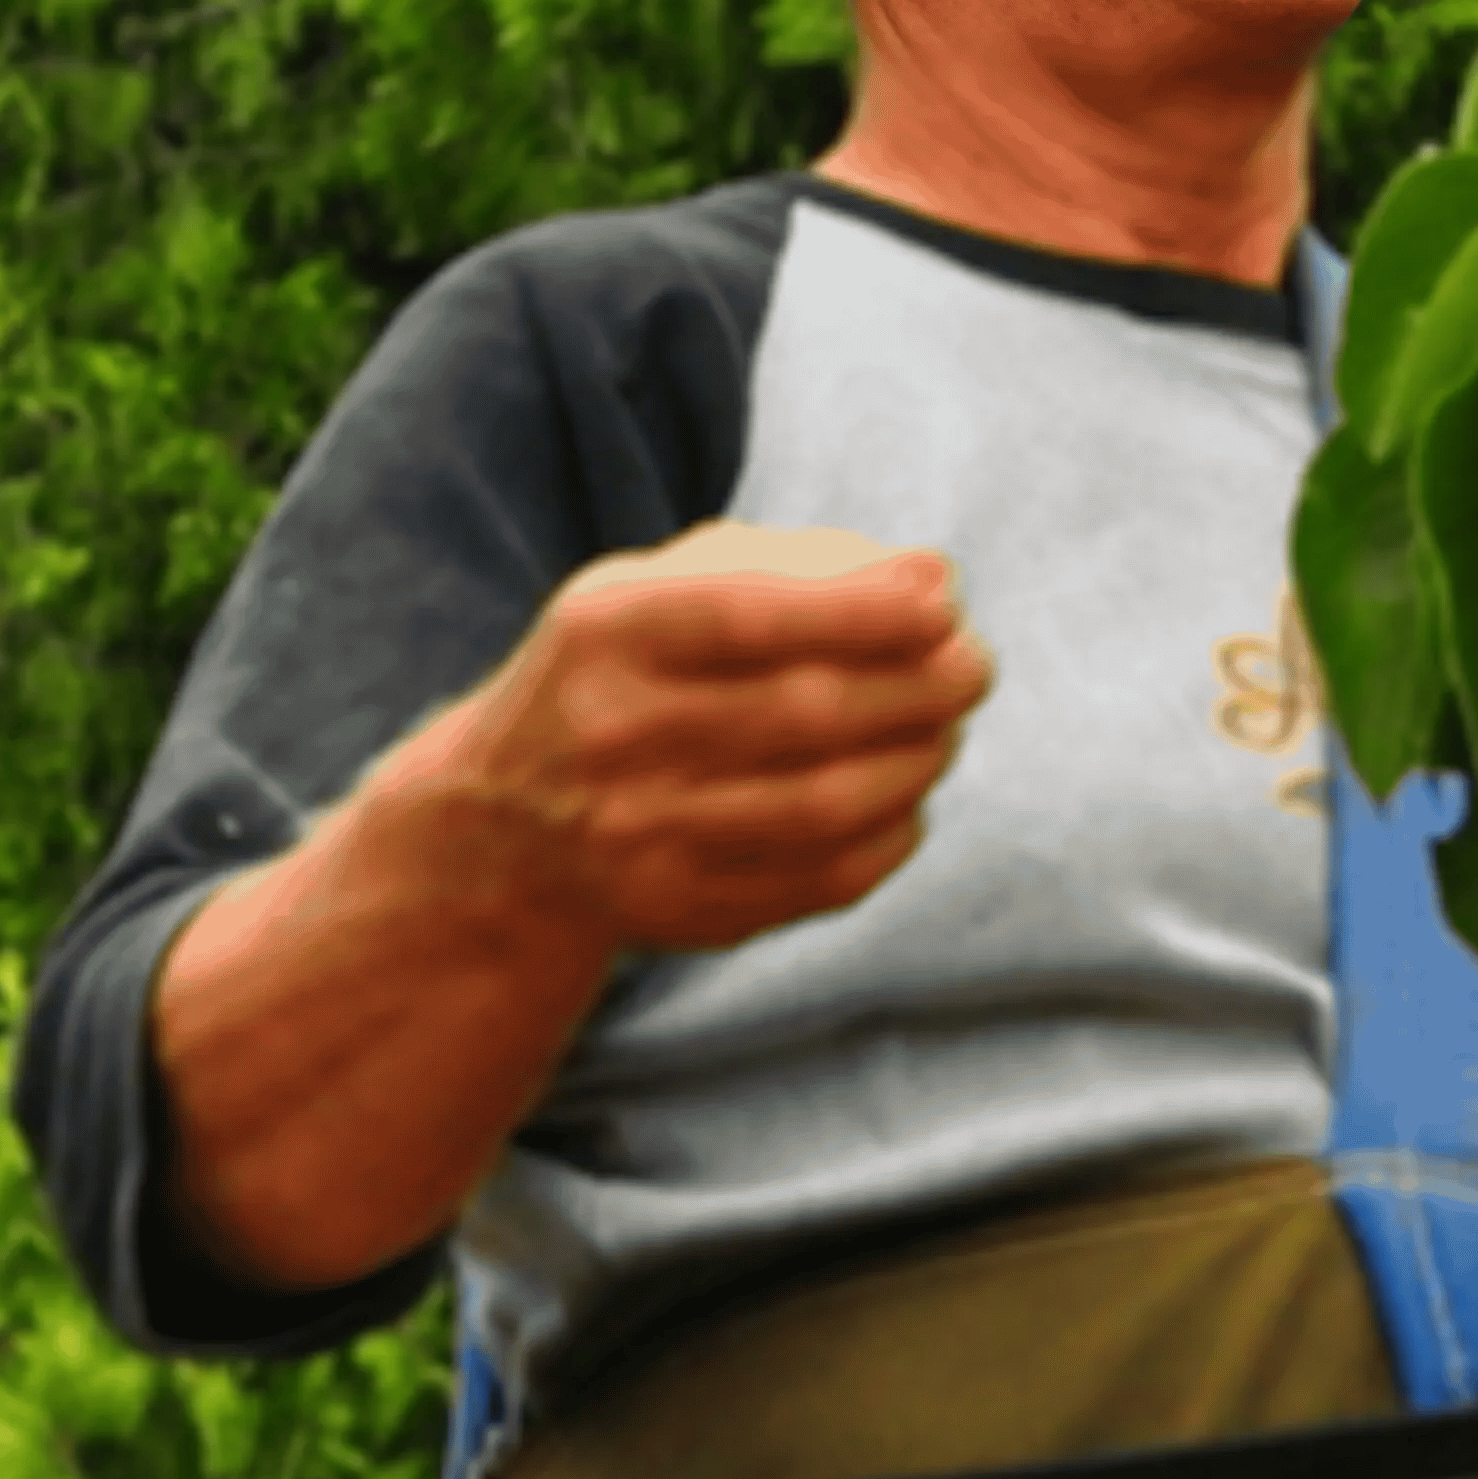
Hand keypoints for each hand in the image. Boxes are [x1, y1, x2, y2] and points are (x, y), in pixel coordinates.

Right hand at [402, 520, 996, 960]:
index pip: (750, 614)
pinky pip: (825, 878)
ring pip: (827, 804)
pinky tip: (903, 800)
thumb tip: (934, 582)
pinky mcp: (680, 911)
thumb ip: (791, 566)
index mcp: (606, 631)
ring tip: (944, 730)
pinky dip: (892, 835)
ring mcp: (642, 837)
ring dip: (918, 760)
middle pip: (805, 714)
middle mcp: (611, 736)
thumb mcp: (662, 591)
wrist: (503, 829)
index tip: (948, 603)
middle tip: (973, 667)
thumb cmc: (623, 676)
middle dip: (919, 686)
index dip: (866, 609)